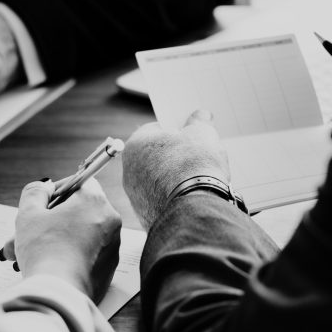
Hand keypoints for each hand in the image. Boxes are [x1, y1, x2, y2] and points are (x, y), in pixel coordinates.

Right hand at [3, 178, 121, 303]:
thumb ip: (35, 192)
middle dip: (49, 221)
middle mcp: (109, 221)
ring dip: (53, 240)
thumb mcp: (29, 213)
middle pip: (77, 212)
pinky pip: (85, 255)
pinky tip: (43, 266)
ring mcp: (111, 247)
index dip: (58, 190)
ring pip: (78, 236)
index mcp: (94, 201)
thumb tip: (44, 188)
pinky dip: (66, 257)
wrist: (59, 294)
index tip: (42, 203)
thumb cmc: (44, 251)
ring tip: (23, 255)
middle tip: (26, 232)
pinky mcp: (108, 270)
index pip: (80, 182)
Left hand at [122, 110, 229, 231]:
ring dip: (174, 178)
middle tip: (196, 156)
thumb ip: (199, 121)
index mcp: (136, 144)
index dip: (176, 130)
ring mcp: (135, 195)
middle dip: (174, 155)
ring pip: (157, 180)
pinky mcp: (144, 215)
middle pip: (155, 156)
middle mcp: (129, 170)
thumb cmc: (194, 166)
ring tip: (197, 178)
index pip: (156, 129)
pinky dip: (174, 198)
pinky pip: (160, 200)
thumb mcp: (202, 133)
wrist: (194, 210)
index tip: (191, 134)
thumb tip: (200, 116)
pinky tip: (191, 197)